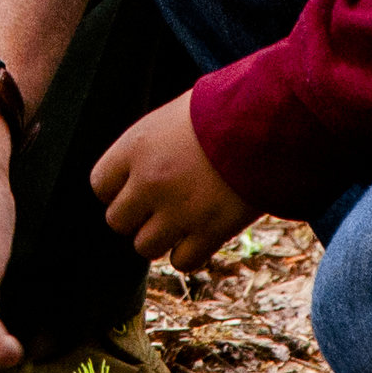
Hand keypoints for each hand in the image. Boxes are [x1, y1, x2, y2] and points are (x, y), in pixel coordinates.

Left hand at [90, 92, 256, 271]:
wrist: (271, 121)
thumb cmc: (226, 110)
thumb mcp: (176, 115)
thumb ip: (152, 146)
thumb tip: (142, 166)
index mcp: (136, 147)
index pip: (100, 185)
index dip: (118, 189)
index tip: (137, 185)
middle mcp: (149, 182)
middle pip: (118, 221)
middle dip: (137, 216)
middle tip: (161, 206)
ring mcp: (178, 210)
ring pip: (145, 247)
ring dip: (161, 238)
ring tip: (181, 222)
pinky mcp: (210, 231)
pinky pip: (182, 262)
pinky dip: (189, 254)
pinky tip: (201, 236)